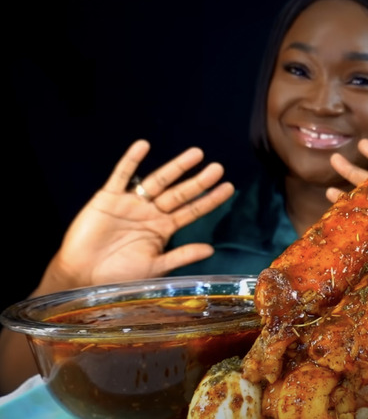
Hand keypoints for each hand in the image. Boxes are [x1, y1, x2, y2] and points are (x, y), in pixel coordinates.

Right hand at [38, 140, 234, 294]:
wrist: (82, 277)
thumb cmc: (118, 276)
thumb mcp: (155, 267)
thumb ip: (180, 256)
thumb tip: (210, 249)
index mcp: (163, 229)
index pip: (192, 210)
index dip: (210, 200)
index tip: (229, 187)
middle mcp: (151, 213)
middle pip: (179, 193)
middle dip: (198, 181)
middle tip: (218, 168)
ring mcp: (131, 203)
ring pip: (158, 181)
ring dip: (176, 167)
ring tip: (197, 154)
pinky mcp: (108, 198)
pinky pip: (121, 176)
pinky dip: (131, 160)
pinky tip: (143, 146)